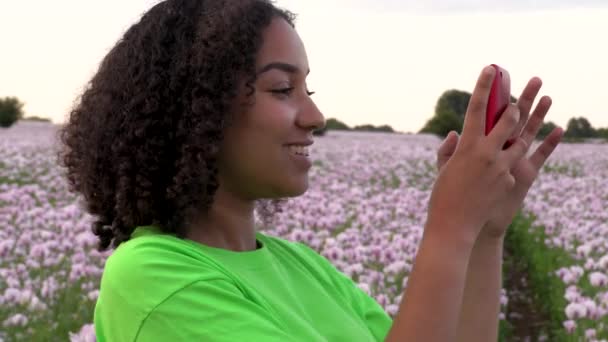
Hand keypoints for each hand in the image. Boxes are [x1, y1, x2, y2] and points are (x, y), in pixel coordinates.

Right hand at [436, 75, 563, 239]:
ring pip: (519, 141)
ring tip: (518, 127)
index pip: (478, 108)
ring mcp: (502, 168)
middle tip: (515, 101)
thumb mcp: (443, 168)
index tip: (491, 68)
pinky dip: (504, 165)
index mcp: (467, 146)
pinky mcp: (510, 181)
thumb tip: (456, 134)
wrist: (454, 227)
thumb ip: (448, 148)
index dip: (485, 86)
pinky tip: (496, 173)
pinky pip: (511, 166)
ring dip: (518, 133)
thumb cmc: (442, 196)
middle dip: (513, 109)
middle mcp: (488, 153)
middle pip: (508, 120)